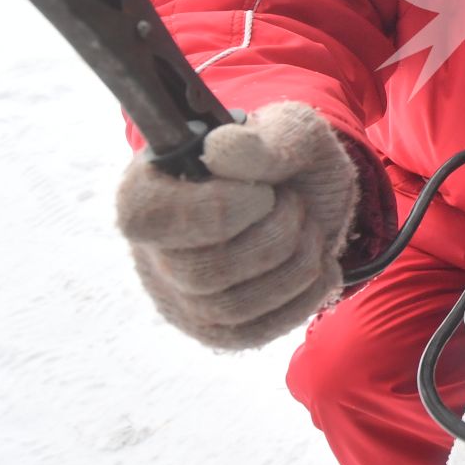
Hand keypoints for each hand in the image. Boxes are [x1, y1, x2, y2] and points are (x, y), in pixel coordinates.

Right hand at [115, 101, 360, 349]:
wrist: (317, 199)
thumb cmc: (288, 161)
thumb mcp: (293, 131)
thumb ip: (264, 139)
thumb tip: (217, 152)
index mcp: (149, 187)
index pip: (147, 217)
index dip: (217, 210)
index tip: (263, 192)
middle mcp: (154, 249)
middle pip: (203, 272)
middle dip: (274, 235)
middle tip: (293, 204)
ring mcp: (181, 296)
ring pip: (231, 307)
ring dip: (295, 264)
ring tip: (307, 229)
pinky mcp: (215, 330)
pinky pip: (253, 333)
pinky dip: (302, 297)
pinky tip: (317, 264)